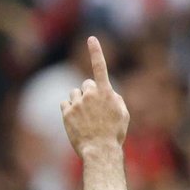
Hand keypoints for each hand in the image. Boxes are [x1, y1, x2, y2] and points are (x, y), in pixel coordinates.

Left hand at [61, 37, 129, 156]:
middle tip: (94, 110)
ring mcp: (77, 103)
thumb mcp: (123, 115)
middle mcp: (90, 94)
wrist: (100, 150)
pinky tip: (77, 122)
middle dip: (89, 93)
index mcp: (106, 93)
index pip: (100, 68)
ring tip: (86, 119)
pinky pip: (65, 103)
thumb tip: (108, 92)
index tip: (91, 38)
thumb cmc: (114, 134)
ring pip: (74, 93)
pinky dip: (70, 110)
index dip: (96, 52)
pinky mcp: (66, 112)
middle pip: (86, 84)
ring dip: (79, 101)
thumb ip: (116, 99)